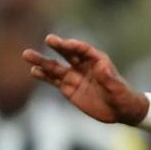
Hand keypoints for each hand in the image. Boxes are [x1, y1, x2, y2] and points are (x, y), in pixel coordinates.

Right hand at [23, 34, 148, 123]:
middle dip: (59, 46)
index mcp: (98, 61)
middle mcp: (83, 66)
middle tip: (48, 39)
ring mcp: (75, 77)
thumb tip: (102, 66)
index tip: (66, 43)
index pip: (84, 50)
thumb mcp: (118, 88)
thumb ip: (109, 77)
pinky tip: (34, 71)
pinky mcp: (69, 89)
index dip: (76, 46)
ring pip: (56, 67)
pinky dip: (44, 76)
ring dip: (42, 61)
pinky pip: (54, 81)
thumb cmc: (123, 97)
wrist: (121, 111)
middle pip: (68, 54)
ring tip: (27, 55)